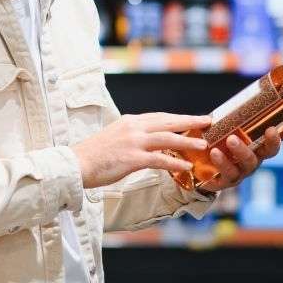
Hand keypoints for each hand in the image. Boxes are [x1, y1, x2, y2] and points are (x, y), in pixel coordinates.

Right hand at [72, 113, 211, 188]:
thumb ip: (132, 136)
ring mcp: (133, 142)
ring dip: (188, 141)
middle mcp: (133, 127)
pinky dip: (175, 162)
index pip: (160, 116)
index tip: (193, 118)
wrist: (75, 164)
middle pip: (168, 121)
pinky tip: (187, 166)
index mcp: (129, 121)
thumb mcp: (114, 137)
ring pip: (167, 138)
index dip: (179, 117)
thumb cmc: (94, 155)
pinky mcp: (132, 158)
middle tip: (208, 121)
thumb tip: (148, 142)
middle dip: (190, 121)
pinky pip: (160, 159)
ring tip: (203, 144)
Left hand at [198, 120, 282, 191]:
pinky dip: (223, 162)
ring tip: (231, 139)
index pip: (276, 137)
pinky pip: (228, 173)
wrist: (194, 167)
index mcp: (255, 144)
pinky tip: (215, 153)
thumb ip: (227, 118)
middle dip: (272, 142)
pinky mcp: (226, 180)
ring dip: (242, 151)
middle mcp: (253, 158)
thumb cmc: (212, 143)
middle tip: (269, 130)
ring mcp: (241, 170)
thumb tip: (225, 109)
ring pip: (249, 163)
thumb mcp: (220, 127)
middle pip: (269, 152)